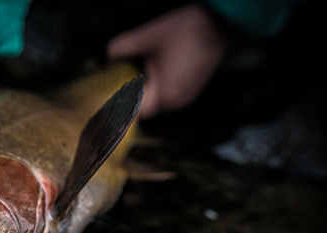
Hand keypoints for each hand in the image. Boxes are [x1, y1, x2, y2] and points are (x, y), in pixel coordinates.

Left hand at [107, 4, 228, 118]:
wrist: (218, 24)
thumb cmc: (184, 31)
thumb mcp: (146, 37)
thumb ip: (121, 49)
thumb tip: (108, 58)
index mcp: (165, 96)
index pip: (134, 113)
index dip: (121, 105)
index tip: (110, 95)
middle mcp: (177, 103)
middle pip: (145, 109)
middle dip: (132, 96)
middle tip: (121, 80)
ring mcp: (186, 98)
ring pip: (157, 102)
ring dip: (146, 91)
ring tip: (138, 73)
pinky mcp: (191, 89)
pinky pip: (168, 95)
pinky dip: (158, 87)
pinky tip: (155, 69)